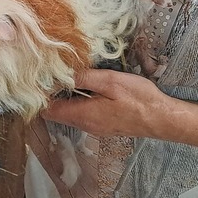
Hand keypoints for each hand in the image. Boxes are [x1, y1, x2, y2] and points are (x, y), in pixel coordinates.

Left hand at [42, 68, 171, 137]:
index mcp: (83, 114)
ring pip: (70, 112)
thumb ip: (84, 78)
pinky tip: (83, 85)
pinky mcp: (104, 124)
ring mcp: (95, 126)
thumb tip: (60, 74)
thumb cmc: (137, 98)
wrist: (161, 118)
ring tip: (63, 73)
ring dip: (64, 96)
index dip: (40, 95)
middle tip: (48, 70)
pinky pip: (82, 112)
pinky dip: (77, 99)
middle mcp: (85, 124)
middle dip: (50, 93)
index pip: (49, 110)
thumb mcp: (110, 82)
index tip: (36, 76)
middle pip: (58, 112)